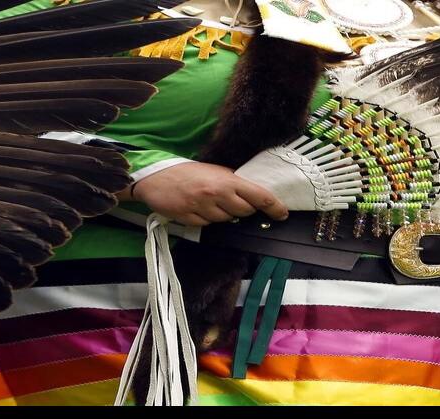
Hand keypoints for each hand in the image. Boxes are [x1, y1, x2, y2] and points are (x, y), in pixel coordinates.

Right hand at [125, 162, 288, 226]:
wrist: (157, 176)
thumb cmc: (188, 173)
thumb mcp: (215, 171)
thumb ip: (233, 182)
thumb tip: (253, 195)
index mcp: (227, 180)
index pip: (259, 196)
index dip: (274, 206)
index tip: (283, 213)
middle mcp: (217, 195)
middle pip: (245, 212)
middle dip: (243, 209)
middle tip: (231, 201)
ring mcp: (203, 208)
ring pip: (226, 221)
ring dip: (223, 214)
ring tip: (210, 202)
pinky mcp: (190, 219)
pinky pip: (207, 225)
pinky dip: (206, 219)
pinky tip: (198, 208)